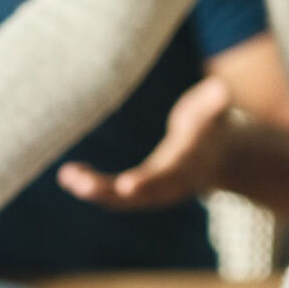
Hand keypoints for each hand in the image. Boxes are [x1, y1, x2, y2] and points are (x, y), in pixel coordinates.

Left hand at [57, 76, 229, 210]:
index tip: (126, 186)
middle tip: (82, 186)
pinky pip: (113, 194)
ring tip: (67, 177)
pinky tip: (67, 176)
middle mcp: (171, 184)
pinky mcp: (140, 190)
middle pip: (140, 194)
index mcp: (188, 165)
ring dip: (93, 191)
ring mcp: (155, 191)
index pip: (168, 176)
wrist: (219, 154)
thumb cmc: (212, 124)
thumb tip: (221, 88)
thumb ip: (214, 102)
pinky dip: (90, 187)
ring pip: (122, 199)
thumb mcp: (215, 111)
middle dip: (110, 192)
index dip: (148, 182)